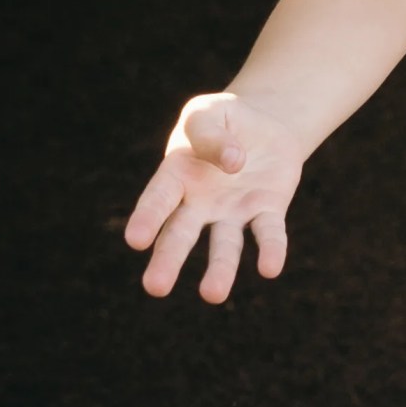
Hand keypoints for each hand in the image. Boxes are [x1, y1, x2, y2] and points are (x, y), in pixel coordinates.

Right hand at [124, 91, 304, 301]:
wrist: (263, 126)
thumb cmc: (224, 120)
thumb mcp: (208, 112)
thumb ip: (210, 133)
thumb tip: (232, 163)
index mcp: (175, 176)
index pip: (158, 200)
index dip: (146, 218)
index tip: (135, 241)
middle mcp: (199, 203)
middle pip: (180, 235)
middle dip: (168, 260)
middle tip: (155, 288)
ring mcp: (232, 212)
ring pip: (224, 245)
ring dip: (220, 269)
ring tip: (213, 294)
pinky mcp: (266, 211)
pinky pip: (268, 233)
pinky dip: (271, 250)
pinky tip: (270, 268)